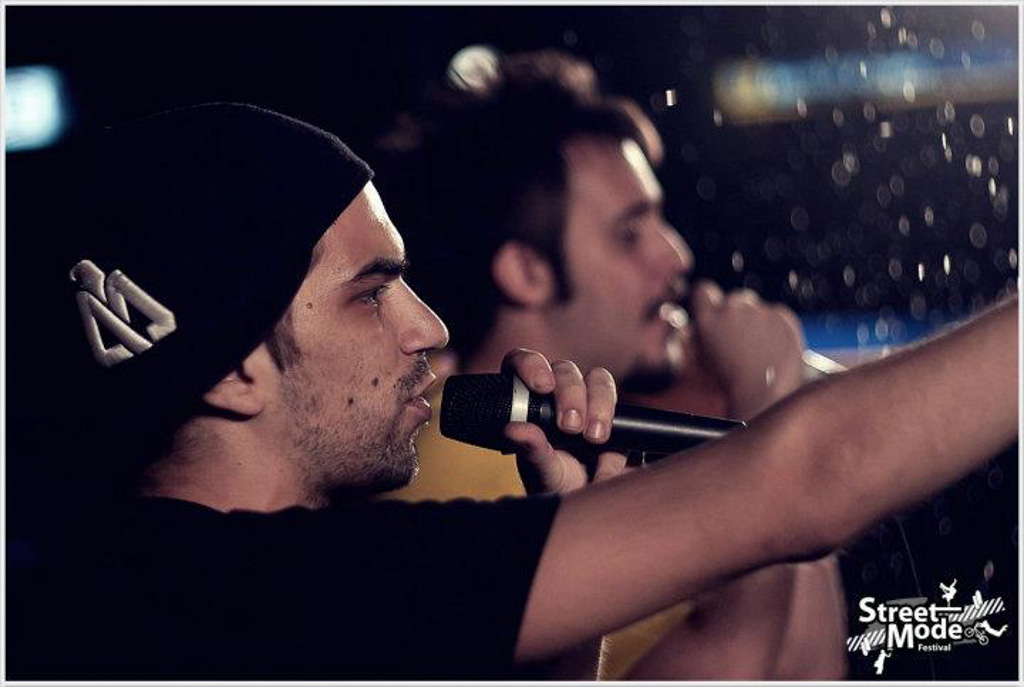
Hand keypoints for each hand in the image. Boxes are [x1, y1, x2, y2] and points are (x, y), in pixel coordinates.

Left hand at [499, 348, 629, 494]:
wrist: (592, 505)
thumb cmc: (557, 488)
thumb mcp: (543, 475)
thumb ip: (531, 451)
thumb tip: (513, 429)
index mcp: (530, 402)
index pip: (522, 363)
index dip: (531, 364)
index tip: (542, 386)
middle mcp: (559, 396)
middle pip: (566, 371)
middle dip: (571, 393)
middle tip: (571, 426)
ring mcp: (591, 403)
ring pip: (599, 380)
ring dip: (600, 404)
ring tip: (596, 438)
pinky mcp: (620, 418)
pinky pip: (626, 412)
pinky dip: (618, 430)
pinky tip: (609, 460)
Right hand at [689, 281, 804, 418]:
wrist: (764, 394)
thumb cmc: (731, 384)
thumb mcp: (701, 363)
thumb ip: (695, 341)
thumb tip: (693, 332)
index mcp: (709, 319)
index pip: (703, 291)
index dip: (708, 299)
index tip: (713, 308)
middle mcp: (734, 308)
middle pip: (734, 298)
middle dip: (737, 313)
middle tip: (741, 337)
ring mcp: (760, 310)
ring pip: (757, 307)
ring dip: (757, 320)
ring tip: (759, 347)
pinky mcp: (783, 316)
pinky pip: (777, 314)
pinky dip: (776, 326)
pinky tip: (774, 347)